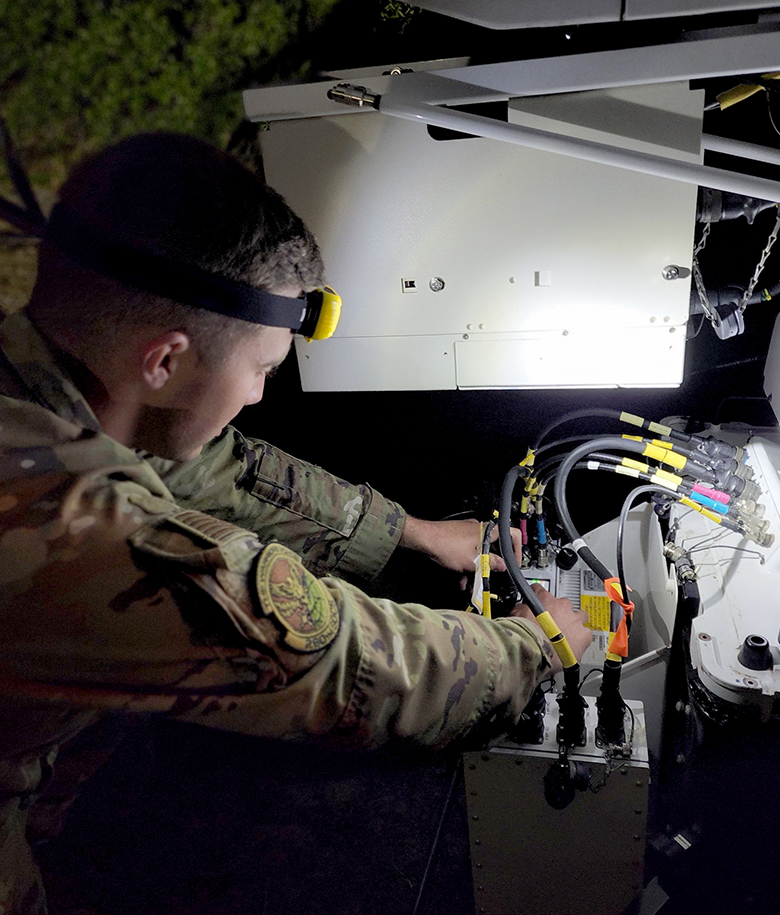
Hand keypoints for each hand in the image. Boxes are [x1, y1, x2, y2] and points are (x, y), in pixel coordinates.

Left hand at [400, 516, 523, 574]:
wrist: (422, 538)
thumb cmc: (444, 544)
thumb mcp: (471, 561)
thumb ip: (490, 564)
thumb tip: (501, 566)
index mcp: (486, 531)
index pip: (511, 535)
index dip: (517, 550)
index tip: (514, 563)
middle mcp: (478, 530)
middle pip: (493, 548)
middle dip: (490, 566)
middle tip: (489, 577)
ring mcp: (467, 533)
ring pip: (478, 553)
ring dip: (476, 569)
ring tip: (471, 583)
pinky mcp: (457, 538)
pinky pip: (467, 552)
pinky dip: (466, 565)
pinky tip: (460, 578)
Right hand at [510, 583, 592, 672]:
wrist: (536, 650)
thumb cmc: (526, 635)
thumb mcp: (515, 617)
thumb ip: (520, 609)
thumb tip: (520, 608)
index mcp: (544, 599)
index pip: (540, 589)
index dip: (538, 596)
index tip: (538, 602)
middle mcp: (562, 606)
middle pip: (564, 603)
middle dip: (560, 612)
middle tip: (553, 623)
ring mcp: (575, 619)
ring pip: (580, 615)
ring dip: (574, 622)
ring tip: (567, 634)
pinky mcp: (584, 635)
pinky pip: (586, 633)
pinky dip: (580, 638)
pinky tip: (573, 645)